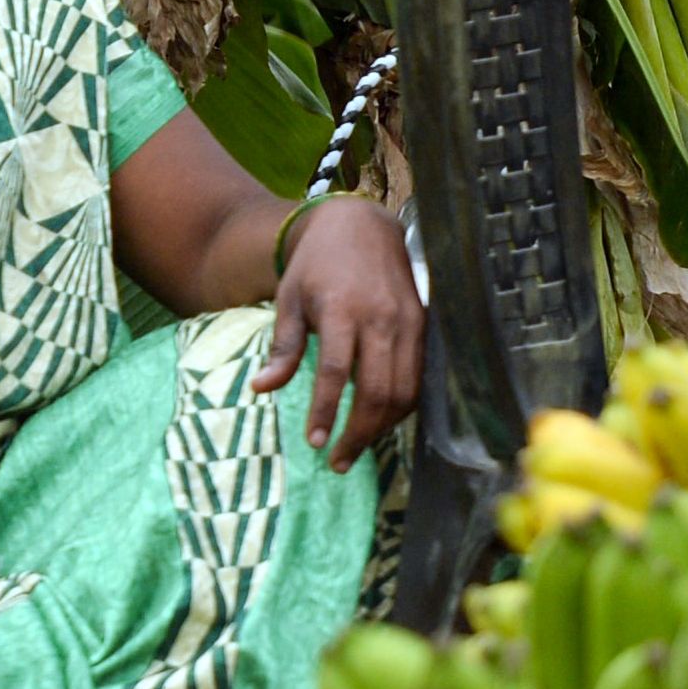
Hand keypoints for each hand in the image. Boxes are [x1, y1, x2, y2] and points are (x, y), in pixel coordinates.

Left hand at [259, 197, 422, 472]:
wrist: (361, 226)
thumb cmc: (317, 265)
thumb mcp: (289, 299)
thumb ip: (282, 347)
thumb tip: (261, 389)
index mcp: (341, 309)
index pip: (336, 372)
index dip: (326, 412)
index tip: (315, 443)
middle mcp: (382, 318)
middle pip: (377, 390)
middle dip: (358, 433)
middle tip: (337, 462)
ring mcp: (410, 322)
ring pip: (405, 391)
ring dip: (382, 428)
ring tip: (355, 448)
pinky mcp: (426, 326)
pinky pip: (420, 378)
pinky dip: (402, 407)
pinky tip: (380, 422)